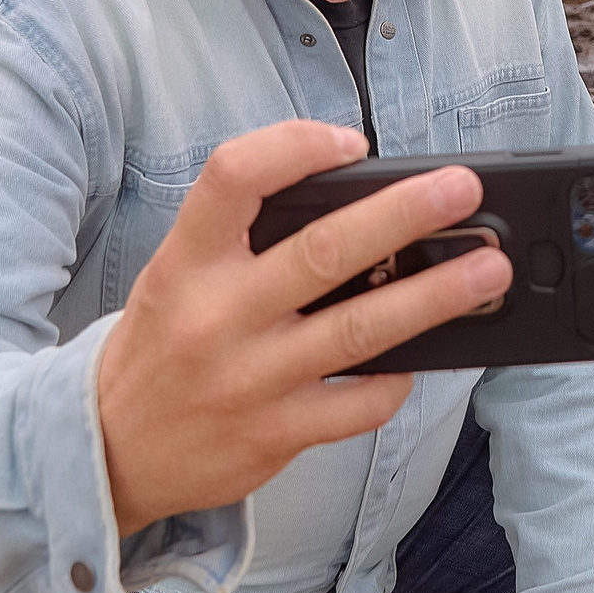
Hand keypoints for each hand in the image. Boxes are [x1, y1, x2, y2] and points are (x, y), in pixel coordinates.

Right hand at [94, 120, 511, 533]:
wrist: (107, 450)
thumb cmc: (163, 344)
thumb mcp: (177, 274)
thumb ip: (244, 237)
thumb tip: (355, 200)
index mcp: (186, 262)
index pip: (232, 178)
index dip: (295, 146)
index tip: (351, 142)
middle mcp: (216, 317)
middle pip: (322, 251)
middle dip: (403, 215)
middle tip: (462, 189)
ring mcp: (248, 380)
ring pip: (358, 330)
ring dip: (433, 297)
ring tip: (486, 270)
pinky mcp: (274, 435)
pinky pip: (356, 405)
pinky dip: (396, 379)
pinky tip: (424, 358)